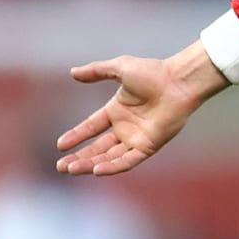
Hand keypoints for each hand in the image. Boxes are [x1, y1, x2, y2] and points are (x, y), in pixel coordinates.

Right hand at [56, 41, 228, 175]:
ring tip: (71, 169)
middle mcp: (125, 127)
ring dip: (90, 164)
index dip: (76, 136)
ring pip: (109, 157)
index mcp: (117, 110)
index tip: (60, 145)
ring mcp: (136, 138)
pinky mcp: (148, 146)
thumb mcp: (120, 68)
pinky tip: (96, 171)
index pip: (92, 127)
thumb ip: (96, 71)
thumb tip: (72, 72)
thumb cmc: (153, 73)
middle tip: (61, 167)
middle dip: (79, 157)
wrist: (178, 82)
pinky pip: (127, 161)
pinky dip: (112, 167)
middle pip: (98, 148)